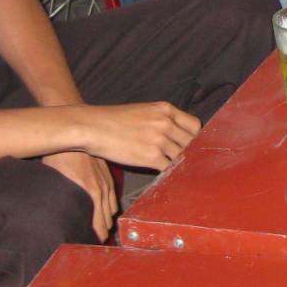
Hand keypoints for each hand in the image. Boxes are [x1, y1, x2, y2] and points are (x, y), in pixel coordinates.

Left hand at [42, 151, 117, 241]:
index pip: (99, 224)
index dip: (96, 236)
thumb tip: (57, 218)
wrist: (71, 132)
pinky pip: (112, 196)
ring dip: (106, 219)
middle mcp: (102, 189)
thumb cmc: (59, 157)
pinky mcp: (106, 174)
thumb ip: (63, 200)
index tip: (91, 244)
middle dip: (102, 230)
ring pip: (112, 208)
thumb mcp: (58, 179)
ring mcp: (106, 181)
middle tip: (94, 240)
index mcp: (91, 192)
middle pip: (107, 218)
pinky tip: (105, 210)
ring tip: (100, 229)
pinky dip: (109, 206)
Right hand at [69, 102, 201, 170]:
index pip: (195, 125)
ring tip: (179, 172)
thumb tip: (174, 133)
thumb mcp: (142, 111)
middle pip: (192, 142)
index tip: (192, 146)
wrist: (91, 126)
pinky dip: (170, 174)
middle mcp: (166, 123)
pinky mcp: (151, 157)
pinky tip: (167, 177)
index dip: (196, 138)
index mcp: (166, 109)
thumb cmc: (112, 120)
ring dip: (181, 165)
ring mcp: (160, 140)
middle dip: (192, 153)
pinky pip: (170, 169)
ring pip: (183, 156)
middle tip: (189, 162)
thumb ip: (161, 119)